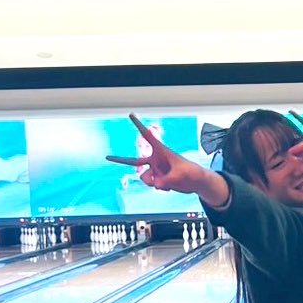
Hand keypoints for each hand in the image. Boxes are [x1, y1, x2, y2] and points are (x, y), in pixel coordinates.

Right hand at [107, 114, 229, 205]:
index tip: (131, 114)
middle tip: (107, 158)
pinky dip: (160, 187)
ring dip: (153, 183)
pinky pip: (153, 185)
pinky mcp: (158, 179)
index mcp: (161, 151)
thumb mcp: (179, 176)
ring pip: (144, 178)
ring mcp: (156, 170)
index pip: (148, 136)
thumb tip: (155, 185)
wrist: (195, 182)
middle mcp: (155, 160)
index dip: (139, 125)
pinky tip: (170, 186)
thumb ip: (165, 181)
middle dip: (119, 160)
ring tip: (166, 182)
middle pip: (134, 161)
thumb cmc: (191, 173)